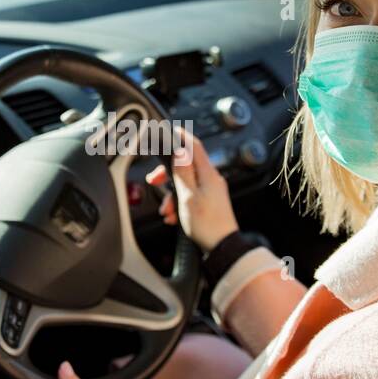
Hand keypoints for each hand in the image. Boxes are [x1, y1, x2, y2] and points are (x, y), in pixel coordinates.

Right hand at [145, 130, 238, 253]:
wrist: (223, 248)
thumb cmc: (207, 225)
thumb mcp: (188, 197)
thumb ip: (183, 173)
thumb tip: (180, 151)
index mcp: (208, 174)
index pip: (195, 146)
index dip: (181, 136)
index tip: (171, 130)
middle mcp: (212, 180)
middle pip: (186, 166)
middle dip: (168, 174)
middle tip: (154, 181)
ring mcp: (212, 191)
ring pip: (186, 184)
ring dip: (172, 195)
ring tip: (167, 211)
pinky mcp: (210, 203)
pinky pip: (191, 196)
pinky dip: (180, 204)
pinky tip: (175, 217)